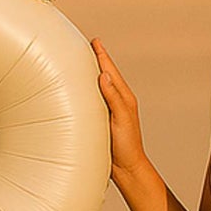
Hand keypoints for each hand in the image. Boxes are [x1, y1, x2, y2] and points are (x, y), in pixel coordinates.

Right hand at [90, 37, 146, 177]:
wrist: (127, 168)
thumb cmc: (127, 146)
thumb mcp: (121, 119)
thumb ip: (114, 97)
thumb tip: (104, 75)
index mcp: (124, 98)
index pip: (110, 71)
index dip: (102, 56)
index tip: (95, 41)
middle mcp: (117, 101)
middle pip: (106, 75)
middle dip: (97, 59)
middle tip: (89, 45)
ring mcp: (110, 111)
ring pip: (100, 86)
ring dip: (93, 73)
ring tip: (84, 62)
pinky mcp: (103, 121)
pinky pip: (95, 99)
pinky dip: (89, 90)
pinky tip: (82, 91)